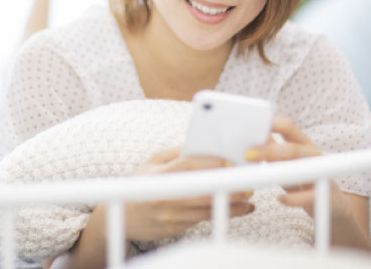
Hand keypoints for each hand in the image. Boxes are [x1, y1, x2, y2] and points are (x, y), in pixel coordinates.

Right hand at [124, 147, 254, 241]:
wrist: (123, 217)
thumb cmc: (139, 184)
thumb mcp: (153, 162)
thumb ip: (176, 152)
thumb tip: (200, 141)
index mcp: (157, 175)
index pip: (187, 166)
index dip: (210, 163)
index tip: (231, 162)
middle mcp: (162, 196)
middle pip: (200, 191)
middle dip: (226, 187)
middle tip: (247, 183)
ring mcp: (167, 215)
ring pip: (205, 210)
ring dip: (229, 204)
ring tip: (247, 197)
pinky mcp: (173, 230)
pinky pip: (200, 220)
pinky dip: (220, 214)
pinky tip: (238, 209)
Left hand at [244, 117, 350, 219]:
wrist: (332, 204)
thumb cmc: (304, 180)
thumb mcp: (287, 162)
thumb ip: (273, 150)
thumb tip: (254, 136)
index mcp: (302, 144)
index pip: (288, 126)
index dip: (271, 124)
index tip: (251, 128)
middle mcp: (313, 155)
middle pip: (292, 148)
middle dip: (268, 150)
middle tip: (248, 155)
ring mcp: (321, 173)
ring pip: (303, 168)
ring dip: (281, 171)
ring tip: (262, 176)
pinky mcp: (326, 194)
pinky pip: (309, 195)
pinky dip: (293, 198)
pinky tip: (280, 199)